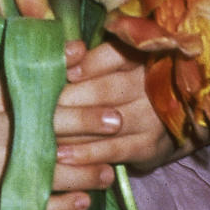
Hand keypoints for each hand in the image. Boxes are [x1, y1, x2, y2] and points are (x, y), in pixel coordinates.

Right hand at [0, 68, 117, 209]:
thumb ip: (20, 78)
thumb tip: (74, 51)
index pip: (24, 86)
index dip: (58, 73)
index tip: (87, 63)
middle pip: (40, 128)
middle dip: (83, 123)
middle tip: (115, 120)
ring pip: (45, 173)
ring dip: (83, 171)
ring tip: (108, 166)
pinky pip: (37, 209)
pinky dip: (64, 205)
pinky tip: (85, 199)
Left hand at [56, 40, 174, 175]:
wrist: (170, 123)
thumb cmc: (128, 87)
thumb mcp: (118, 66)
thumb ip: (93, 59)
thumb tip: (64, 53)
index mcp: (141, 58)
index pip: (114, 55)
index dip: (87, 63)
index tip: (62, 73)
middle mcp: (150, 86)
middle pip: (105, 89)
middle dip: (70, 97)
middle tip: (40, 105)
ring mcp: (151, 118)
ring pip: (106, 121)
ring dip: (73, 128)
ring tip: (45, 132)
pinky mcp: (148, 147)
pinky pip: (112, 150)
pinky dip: (86, 154)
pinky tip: (63, 156)